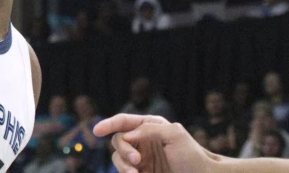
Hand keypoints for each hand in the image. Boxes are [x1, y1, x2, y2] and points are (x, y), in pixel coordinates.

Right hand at [96, 115, 218, 172]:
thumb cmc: (193, 156)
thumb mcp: (175, 135)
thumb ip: (149, 129)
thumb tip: (127, 135)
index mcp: (149, 127)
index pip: (123, 122)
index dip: (108, 124)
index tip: (96, 131)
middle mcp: (142, 141)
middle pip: (118, 140)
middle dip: (124, 151)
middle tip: (137, 161)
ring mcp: (141, 158)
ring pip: (119, 158)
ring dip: (123, 166)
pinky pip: (125, 171)